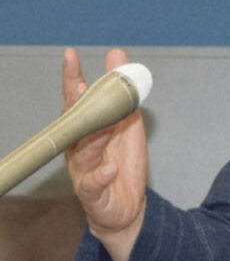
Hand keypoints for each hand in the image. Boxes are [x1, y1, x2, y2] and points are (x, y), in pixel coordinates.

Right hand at [62, 47, 147, 260]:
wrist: (127, 206)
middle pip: (74, 123)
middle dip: (76, 104)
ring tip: (107, 124)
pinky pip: (93, 183)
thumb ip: (122, 93)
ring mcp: (82, 170)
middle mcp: (78, 147)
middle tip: (79, 85)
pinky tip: (111, 168)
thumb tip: (118, 56)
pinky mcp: (92, 193)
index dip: (71, 77)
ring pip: (84, 151)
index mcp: (85, 129)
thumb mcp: (127, 123)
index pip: (76, 100)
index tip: (70, 55)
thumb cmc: (122, 162)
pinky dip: (102, 175)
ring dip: (95, 136)